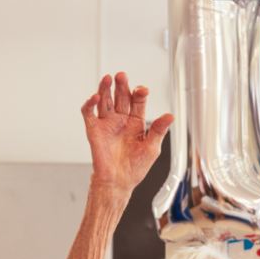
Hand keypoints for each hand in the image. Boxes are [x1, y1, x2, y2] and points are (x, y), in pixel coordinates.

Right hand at [81, 73, 173, 191]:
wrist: (118, 183)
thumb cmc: (135, 168)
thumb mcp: (152, 148)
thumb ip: (158, 131)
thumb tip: (170, 116)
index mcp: (136, 122)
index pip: (137, 101)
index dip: (139, 93)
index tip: (143, 90)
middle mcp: (121, 120)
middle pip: (120, 97)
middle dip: (122, 86)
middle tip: (122, 76)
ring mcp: (107, 123)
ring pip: (105, 101)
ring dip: (105, 89)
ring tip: (108, 78)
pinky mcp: (94, 130)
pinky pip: (89, 113)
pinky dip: (90, 104)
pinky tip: (95, 97)